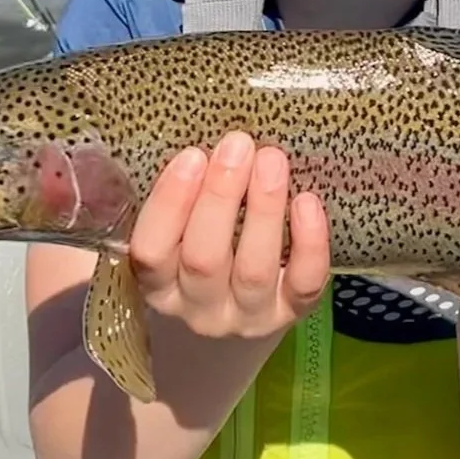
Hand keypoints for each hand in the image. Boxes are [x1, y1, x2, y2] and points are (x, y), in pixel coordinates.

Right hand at [127, 131, 330, 340]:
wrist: (242, 310)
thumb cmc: (205, 246)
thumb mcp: (181, 231)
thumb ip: (186, 196)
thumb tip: (213, 141)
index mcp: (159, 285)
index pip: (151, 251)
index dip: (169, 203)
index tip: (191, 155)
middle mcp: (199, 309)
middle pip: (203, 259)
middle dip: (220, 196)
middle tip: (237, 145)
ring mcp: (247, 317)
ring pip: (253, 270)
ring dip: (263, 209)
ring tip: (271, 161)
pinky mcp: (291, 313)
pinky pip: (303, 283)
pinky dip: (308, 242)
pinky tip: (307, 201)